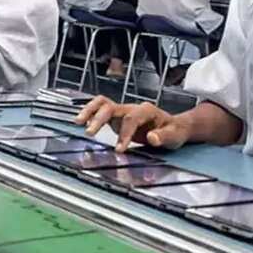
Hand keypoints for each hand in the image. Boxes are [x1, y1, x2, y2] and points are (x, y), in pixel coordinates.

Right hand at [75, 96, 191, 151]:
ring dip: (89, 111)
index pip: (131, 118)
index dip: (124, 133)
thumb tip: (152, 137)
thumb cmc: (174, 131)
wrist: (174, 127)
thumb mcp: (175, 136)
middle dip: (99, 119)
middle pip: (111, 106)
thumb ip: (163, 137)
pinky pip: (100, 110)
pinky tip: (81, 122)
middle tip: (89, 133)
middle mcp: (132, 108)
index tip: (119, 149)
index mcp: (147, 110)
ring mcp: (123, 111)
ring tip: (77, 122)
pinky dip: (89, 114)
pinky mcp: (116, 117)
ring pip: (102, 103)